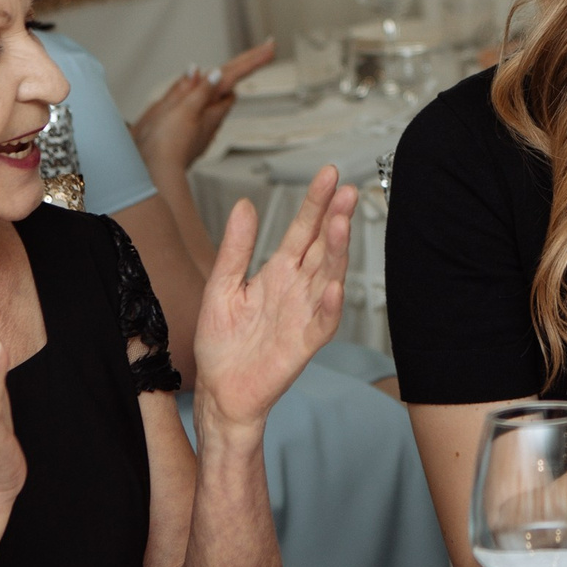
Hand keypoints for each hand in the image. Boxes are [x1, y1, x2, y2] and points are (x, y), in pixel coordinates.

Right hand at [132, 41, 278, 174]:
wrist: (155, 175)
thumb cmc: (163, 144)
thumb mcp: (178, 110)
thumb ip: (196, 91)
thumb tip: (212, 73)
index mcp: (209, 105)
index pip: (235, 75)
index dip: (253, 60)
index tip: (271, 46)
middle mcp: (211, 116)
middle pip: (233, 85)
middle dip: (248, 65)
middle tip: (266, 49)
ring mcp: (203, 127)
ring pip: (221, 97)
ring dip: (230, 80)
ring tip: (243, 64)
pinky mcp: (192, 136)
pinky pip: (207, 109)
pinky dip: (211, 95)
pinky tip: (205, 92)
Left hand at [192, 167, 356, 436]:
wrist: (219, 391)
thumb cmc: (222, 344)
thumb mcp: (221, 286)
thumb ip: (236, 248)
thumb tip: (245, 206)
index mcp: (278, 273)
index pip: (303, 230)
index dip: (316, 203)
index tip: (329, 175)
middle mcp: (297, 290)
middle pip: (322, 248)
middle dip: (335, 219)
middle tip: (347, 191)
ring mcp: (304, 316)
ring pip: (328, 278)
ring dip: (337, 253)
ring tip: (341, 224)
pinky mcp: (302, 345)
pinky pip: (322, 324)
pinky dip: (330, 307)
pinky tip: (334, 286)